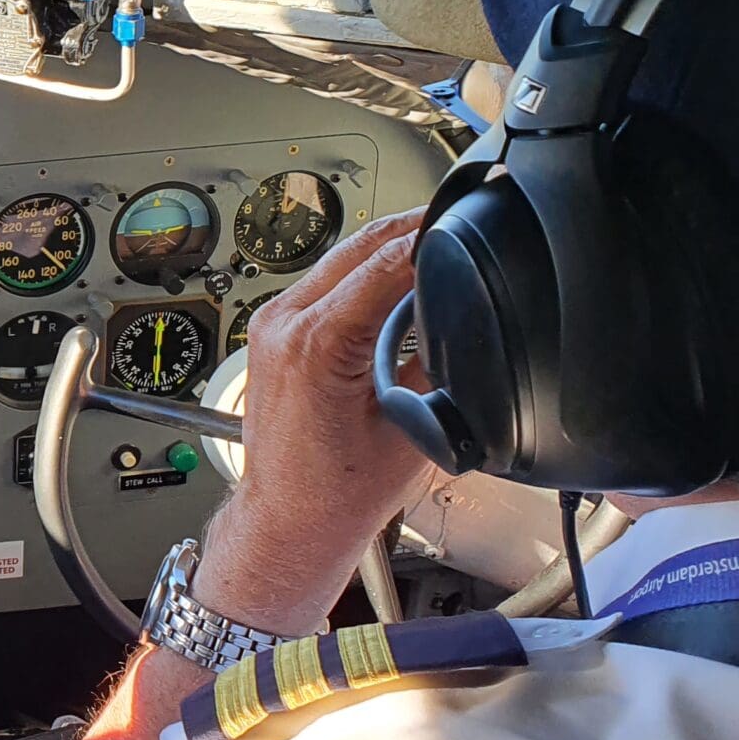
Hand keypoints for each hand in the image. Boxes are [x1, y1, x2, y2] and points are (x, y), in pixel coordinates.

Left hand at [198, 212, 436, 635]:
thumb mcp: (411, 421)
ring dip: (386, 248)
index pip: (385, 261)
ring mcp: (272, 324)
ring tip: (434, 247)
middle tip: (459, 220)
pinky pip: (324, 281)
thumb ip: (433, 355)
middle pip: (358, 245)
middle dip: (411, 229)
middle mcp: (284, 324)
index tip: (466, 221)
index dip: (432, 237)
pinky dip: (362, 272)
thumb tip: (458, 311)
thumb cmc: (337, 491)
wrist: (289, 519)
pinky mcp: (272, 332)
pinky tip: (395, 280)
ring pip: (339, 257)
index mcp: (318, 342)